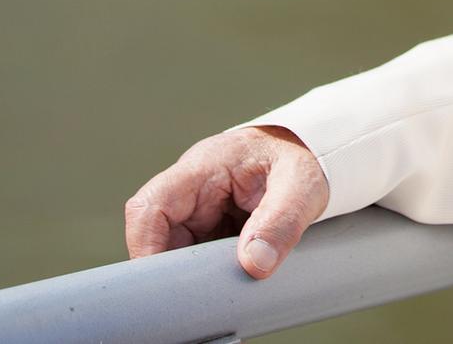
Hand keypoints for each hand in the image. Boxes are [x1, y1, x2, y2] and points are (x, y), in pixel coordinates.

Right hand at [124, 124, 328, 278]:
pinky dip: (208, 275)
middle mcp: (190, 192)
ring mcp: (197, 213)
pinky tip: (229, 283)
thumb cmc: (300, 158)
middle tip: (200, 297)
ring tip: (222, 290)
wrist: (308, 153)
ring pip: (174, 253)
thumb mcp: (301, 184)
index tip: (164, 281)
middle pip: (155, 237)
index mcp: (202, 168)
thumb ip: (281, 221)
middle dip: (172, 271)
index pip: (149, 207)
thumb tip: (255, 263)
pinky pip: (195, 258)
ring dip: (192, 275)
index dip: (144, 246)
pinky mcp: (208, 231)